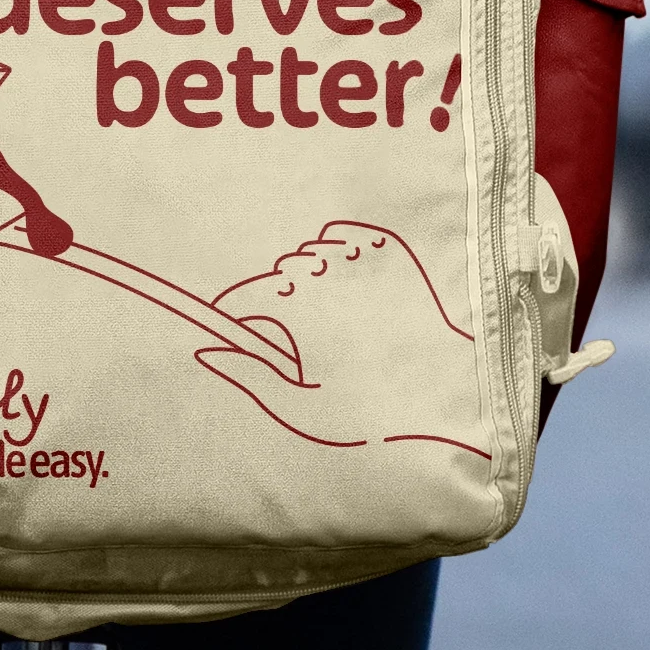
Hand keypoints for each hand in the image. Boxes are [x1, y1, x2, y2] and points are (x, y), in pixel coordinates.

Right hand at [194, 222, 478, 449]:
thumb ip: (247, 375)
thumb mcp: (297, 405)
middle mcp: (327, 267)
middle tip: (292, 337)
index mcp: (300, 303)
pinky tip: (346, 285)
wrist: (442, 395)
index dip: (233, 314)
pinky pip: (343, 237)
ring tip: (323, 313)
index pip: (244, 297)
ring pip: (310, 253)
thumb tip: (207, 352)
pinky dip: (337, 254)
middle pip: (278, 273)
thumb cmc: (370, 412)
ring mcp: (362, 253)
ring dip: (306, 277)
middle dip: (275, 300)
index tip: (231, 327)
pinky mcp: (390, 249)